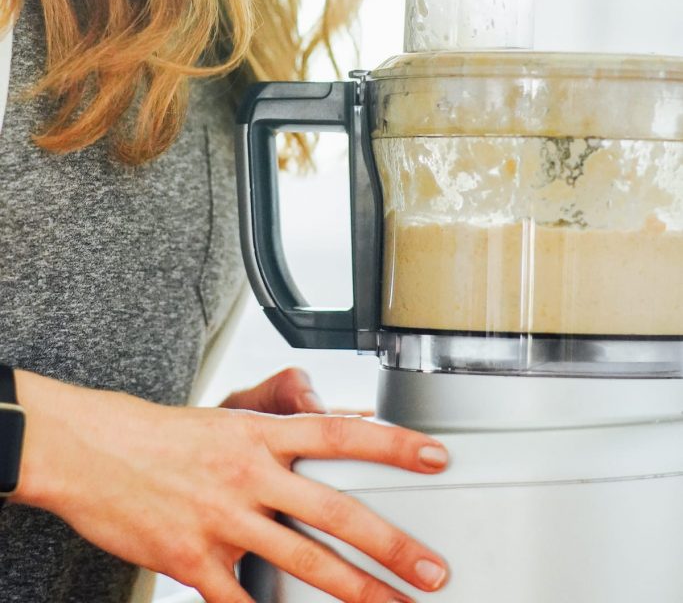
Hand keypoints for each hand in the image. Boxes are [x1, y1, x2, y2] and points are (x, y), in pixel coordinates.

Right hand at [15, 370, 449, 602]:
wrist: (92, 451)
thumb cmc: (163, 434)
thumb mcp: (227, 414)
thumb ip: (281, 412)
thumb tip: (333, 412)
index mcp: (259, 434)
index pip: (340, 434)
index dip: (393, 445)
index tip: (436, 457)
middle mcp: (248, 475)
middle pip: (334, 511)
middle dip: (391, 544)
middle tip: (432, 569)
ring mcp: (222, 521)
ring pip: (302, 562)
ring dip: (355, 591)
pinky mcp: (193, 561)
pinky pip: (242, 602)